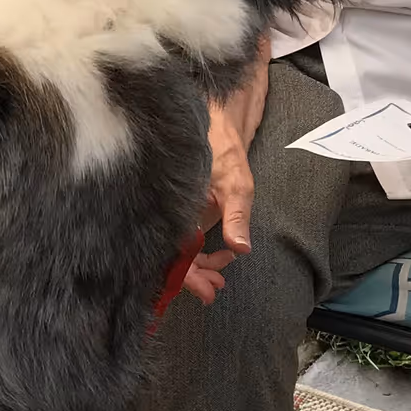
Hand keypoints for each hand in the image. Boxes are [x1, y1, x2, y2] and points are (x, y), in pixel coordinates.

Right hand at [179, 94, 254, 306]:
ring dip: (198, 266)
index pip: (174, 254)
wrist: (215, 118)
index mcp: (175, 210)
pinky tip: (219, 255)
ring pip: (178, 249)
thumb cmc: (221, 147)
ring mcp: (175, 212)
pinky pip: (184, 239)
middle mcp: (169, 212)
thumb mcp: (236, 183)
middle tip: (215, 289)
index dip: (188, 277)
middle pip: (173, 256)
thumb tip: (240, 248)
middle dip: (194, 276)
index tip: (206, 291)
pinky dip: (199, 252)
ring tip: (219, 277)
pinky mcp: (181, 210)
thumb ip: (236, 217)